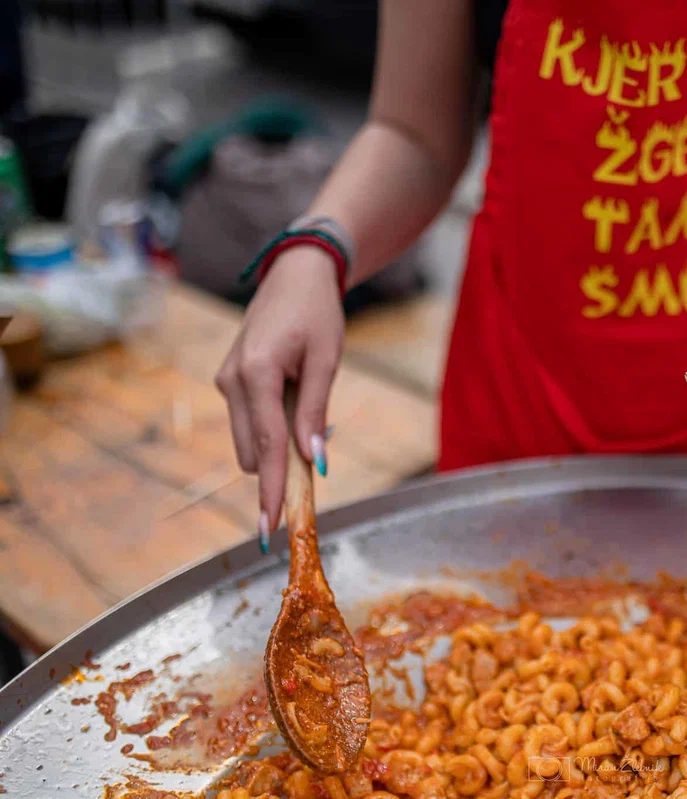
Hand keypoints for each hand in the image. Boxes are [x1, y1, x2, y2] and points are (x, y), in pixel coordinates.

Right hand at [215, 248, 344, 539]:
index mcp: (256, 373)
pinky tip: (293, 396)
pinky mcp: (229, 382)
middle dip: (279, 467)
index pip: (266, 446)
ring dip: (277, 444)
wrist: (295, 277)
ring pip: (248, 441)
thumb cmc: (317, 314)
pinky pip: (249, 422)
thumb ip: (315, 411)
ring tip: (308, 402)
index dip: (272, 489)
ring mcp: (225, 382)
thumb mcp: (326, 361)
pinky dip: (271, 426)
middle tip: (317, 458)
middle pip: (252, 452)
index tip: (272, 527)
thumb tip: (313, 462)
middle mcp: (231, 381)